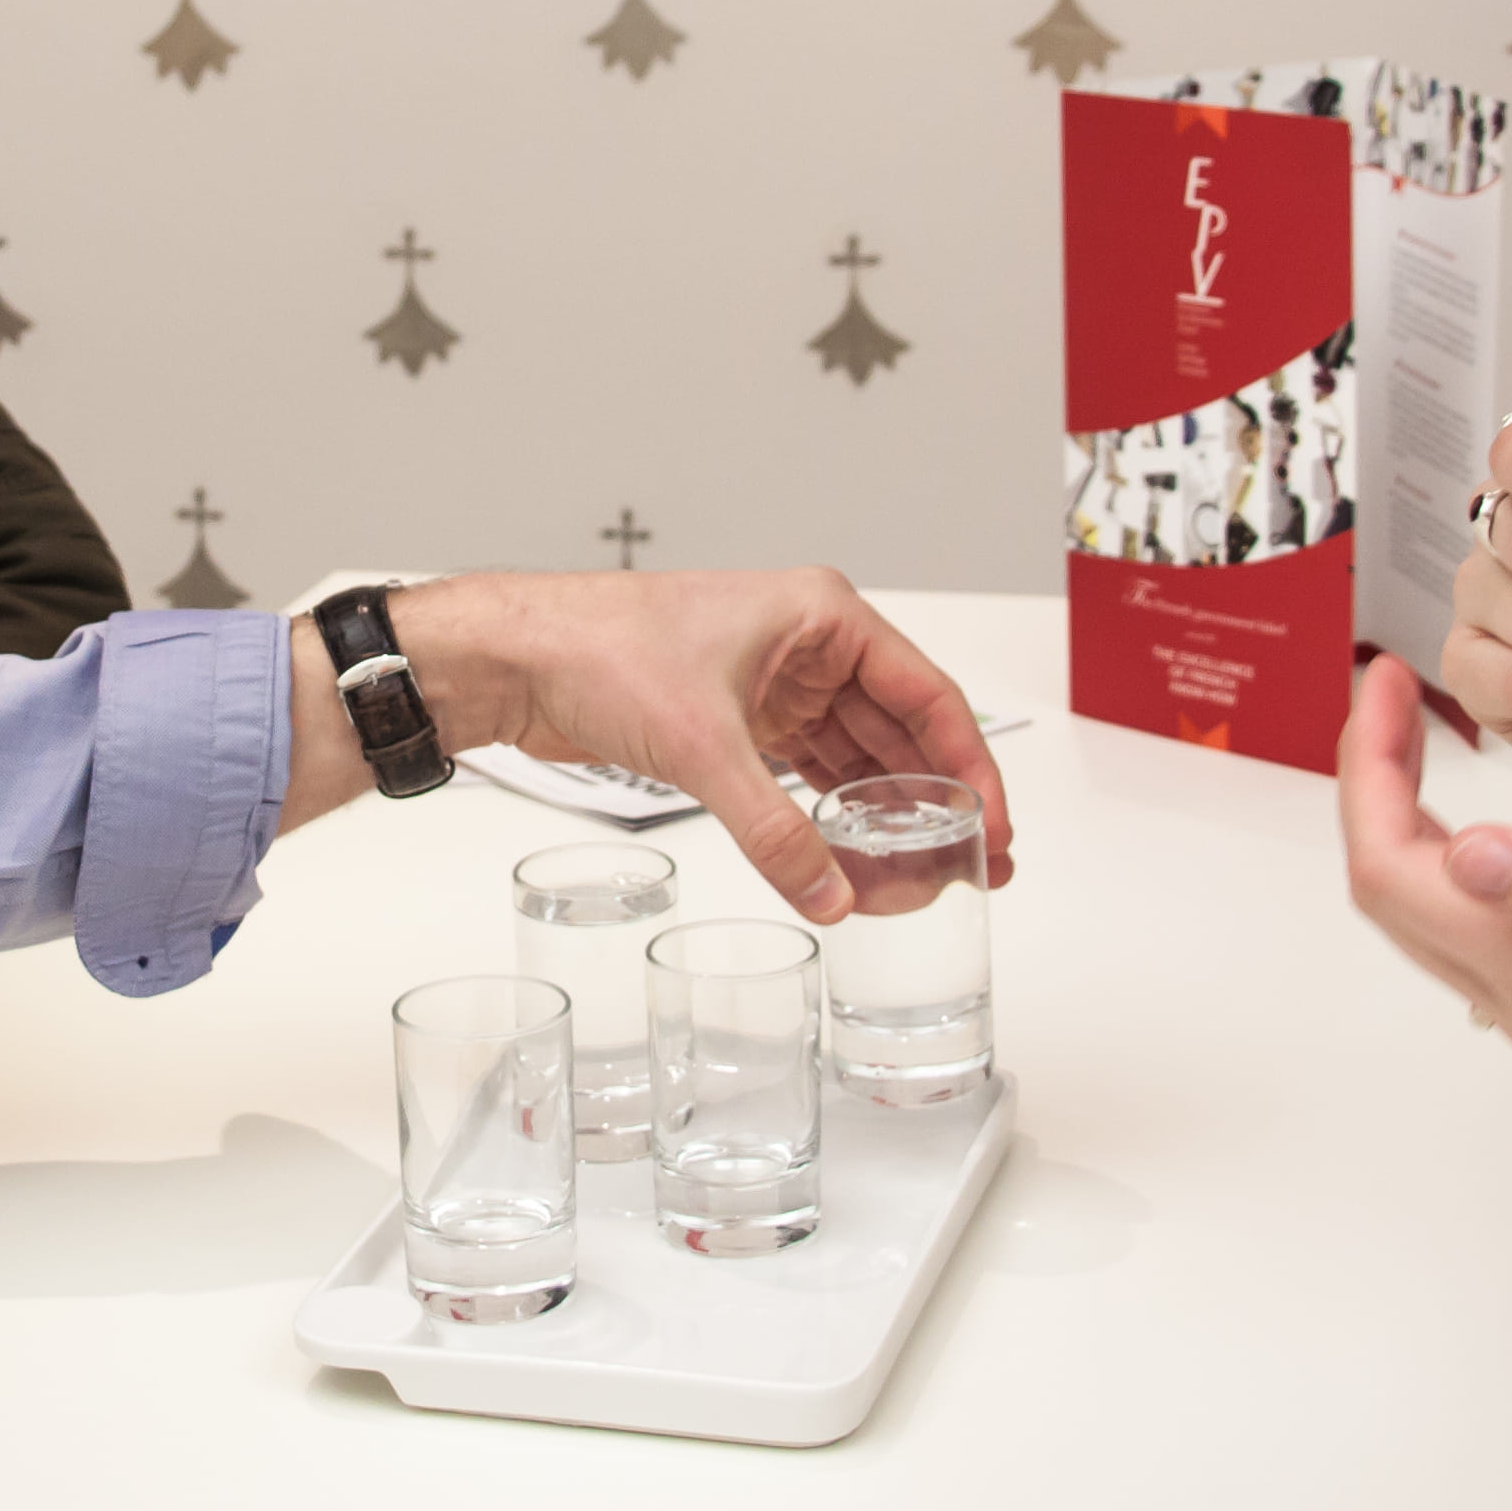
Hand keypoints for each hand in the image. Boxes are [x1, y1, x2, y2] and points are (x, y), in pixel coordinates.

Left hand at [325, 571, 1013, 917]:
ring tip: (921, 878)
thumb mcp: (704, 747)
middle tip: (972, 868)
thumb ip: (775, 831)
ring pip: (856, 758)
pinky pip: (808, 775)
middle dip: (934, 801)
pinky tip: (855, 860)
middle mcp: (808, 645)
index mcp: (823, 616)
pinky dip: (832, 817)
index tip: (994, 826)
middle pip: (901, 731)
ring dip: (885, 816)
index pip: (928, 696)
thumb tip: (829, 894)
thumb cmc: (601, 648)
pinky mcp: (738, 722)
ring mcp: (774, 684)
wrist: (517, 657)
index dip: (971, 767)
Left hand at [1331, 654, 1511, 1266]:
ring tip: (1427, 736)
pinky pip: (1486, 940)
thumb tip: (1465, 851)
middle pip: (1398, 895)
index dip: (1371, 773)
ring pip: (1436, 918)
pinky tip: (1491, 829)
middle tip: (1397, 690)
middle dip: (1373, 782)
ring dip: (1410, 822)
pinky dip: (1461, 864)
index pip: (1401, 876)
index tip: (1391, 686)